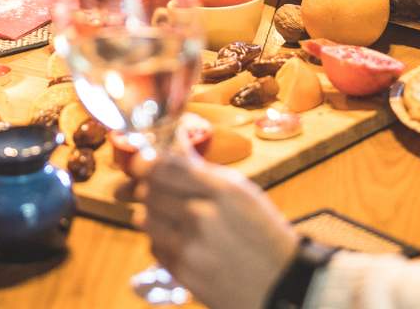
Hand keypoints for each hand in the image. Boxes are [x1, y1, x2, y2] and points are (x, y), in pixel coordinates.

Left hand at [143, 152, 298, 308]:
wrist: (280, 281)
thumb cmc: (262, 231)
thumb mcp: (242, 192)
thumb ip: (203, 169)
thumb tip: (174, 136)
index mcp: (222, 189)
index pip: (166, 167)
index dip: (146, 163)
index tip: (139, 164)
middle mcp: (203, 215)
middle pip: (151, 191)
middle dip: (146, 188)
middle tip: (149, 189)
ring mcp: (191, 246)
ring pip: (147, 219)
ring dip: (151, 214)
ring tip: (166, 215)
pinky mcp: (183, 272)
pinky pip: (154, 247)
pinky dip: (160, 240)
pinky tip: (178, 239)